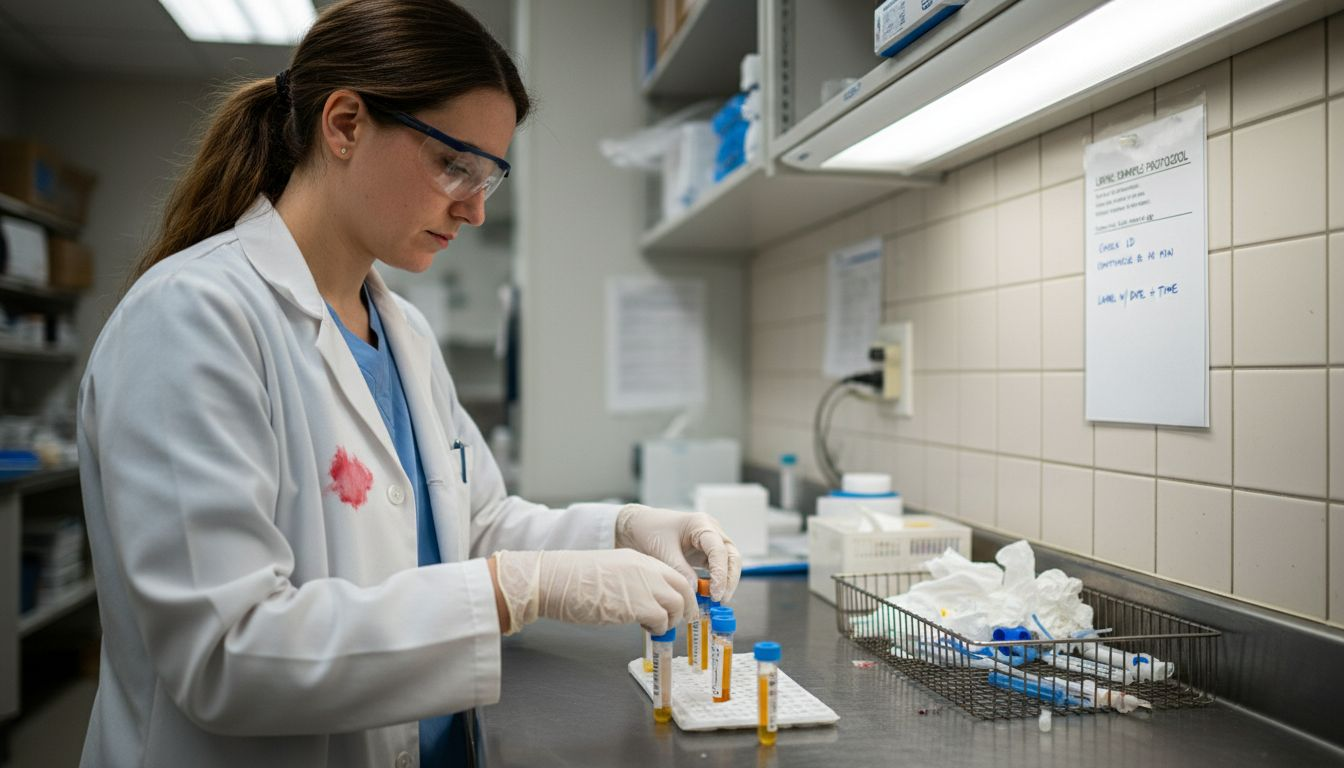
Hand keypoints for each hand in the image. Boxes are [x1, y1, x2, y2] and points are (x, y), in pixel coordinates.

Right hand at [492, 549, 694, 634]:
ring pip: (678, 605)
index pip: (675, 574)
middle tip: (676, 622)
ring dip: (670, 620)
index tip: (680, 606)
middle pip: (684, 588)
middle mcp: (647, 569)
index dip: (682, 593)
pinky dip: (657, 629)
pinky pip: (662, 620)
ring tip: (655, 627)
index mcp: (639, 559)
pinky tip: (643, 629)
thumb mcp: (611, 572)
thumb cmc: (573, 580)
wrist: (555, 580)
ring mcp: (644, 585)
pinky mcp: (638, 605)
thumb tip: (646, 602)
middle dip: (685, 608)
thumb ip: (632, 582)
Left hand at [614, 504, 740, 602]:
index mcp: (701, 524)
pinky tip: (709, 595)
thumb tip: (696, 591)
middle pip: (731, 556)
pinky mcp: (704, 553)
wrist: (637, 526)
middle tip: (721, 600)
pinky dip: (716, 581)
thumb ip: (680, 570)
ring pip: (728, 563)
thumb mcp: (663, 551)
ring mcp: (709, 542)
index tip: (715, 593)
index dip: (720, 573)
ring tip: (717, 600)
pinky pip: (716, 568)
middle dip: (729, 579)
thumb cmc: (649, 531)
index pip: (719, 549)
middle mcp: (711, 531)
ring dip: (725, 581)